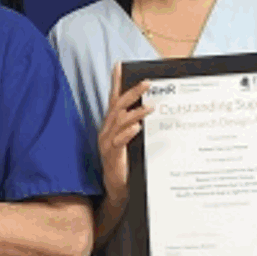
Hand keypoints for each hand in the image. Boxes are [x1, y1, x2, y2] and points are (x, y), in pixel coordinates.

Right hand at [99, 65, 152, 204]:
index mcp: (111, 126)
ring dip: (135, 113)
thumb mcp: (130, 141)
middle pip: (118, 107)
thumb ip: (135, 125)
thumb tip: (148, 108)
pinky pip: (118, 142)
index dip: (116, 83)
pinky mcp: (112, 157)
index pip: (114, 100)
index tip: (120, 66)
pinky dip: (128, 133)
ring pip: (119, 122)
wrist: (117, 189)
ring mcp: (107, 144)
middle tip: (147, 83)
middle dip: (132, 93)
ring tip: (150, 106)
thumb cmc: (126, 164)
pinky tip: (137, 127)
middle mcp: (106, 131)